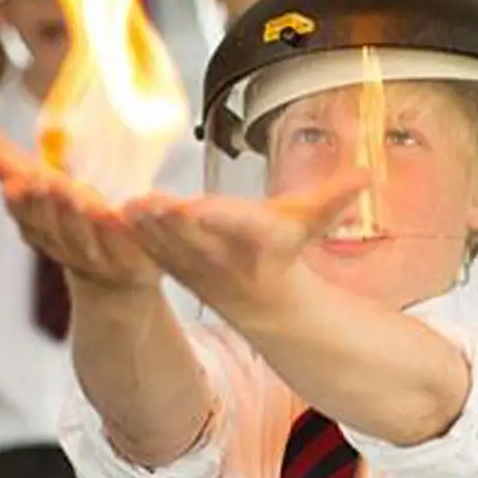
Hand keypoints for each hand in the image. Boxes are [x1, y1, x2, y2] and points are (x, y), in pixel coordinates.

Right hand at [0, 113, 161, 290]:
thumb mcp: (33, 187)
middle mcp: (67, 248)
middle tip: (49, 182)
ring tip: (87, 197)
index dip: (23, 202)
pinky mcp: (139, 262)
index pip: (26, 216)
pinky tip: (134, 207)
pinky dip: (134, 228)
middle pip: (56, 228)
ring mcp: (103, 260)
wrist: (114, 280)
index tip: (19, 181)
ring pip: (92, 240)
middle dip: (50, 206)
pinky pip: (137, 246)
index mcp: (40, 230)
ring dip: (87, 220)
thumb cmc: (67, 221)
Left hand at [123, 169, 369, 316]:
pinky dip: (128, 237)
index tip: (193, 206)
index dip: (213, 218)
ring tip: (116, 209)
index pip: (234, 226)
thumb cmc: (283, 248)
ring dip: (139, 230)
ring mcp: (194, 265)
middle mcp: (222, 255)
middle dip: (165, 222)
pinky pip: (148, 251)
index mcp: (255, 241)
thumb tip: (368, 176)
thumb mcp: (311, 223)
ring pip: (162, 245)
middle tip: (139, 203)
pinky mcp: (173, 266)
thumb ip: (335, 198)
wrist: (264, 300)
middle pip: (190, 236)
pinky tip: (109, 218)